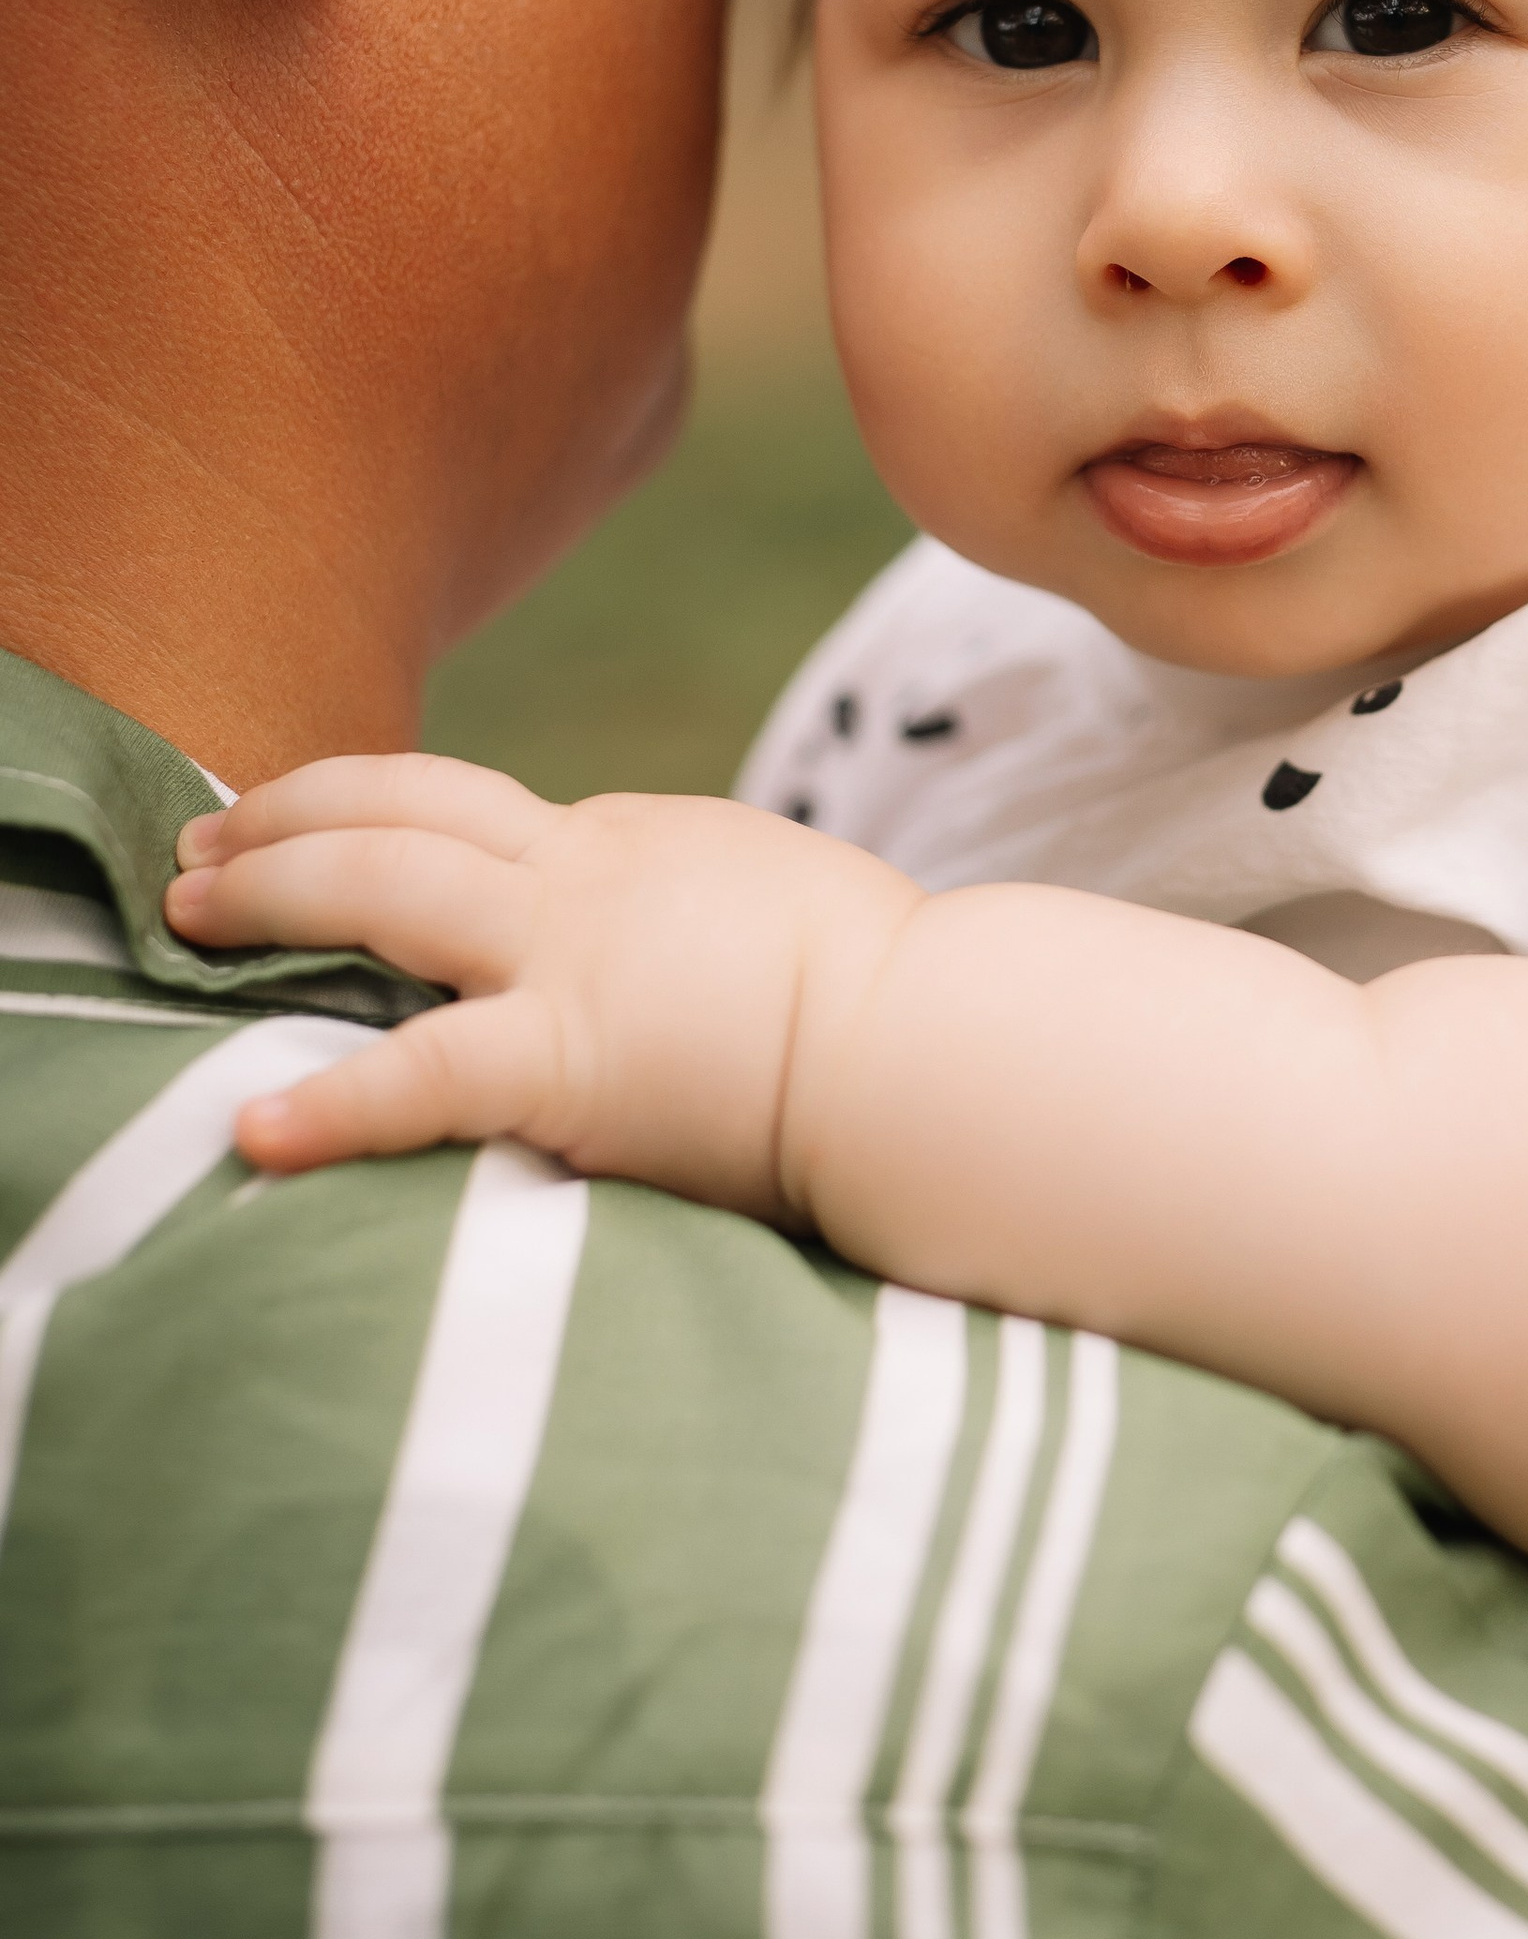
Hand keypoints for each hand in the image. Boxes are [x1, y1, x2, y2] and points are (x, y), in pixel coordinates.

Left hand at [166, 754, 919, 1218]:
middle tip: (200, 849)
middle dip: (283, 821)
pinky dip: (331, 1102)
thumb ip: (686, 904)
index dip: (362, 811)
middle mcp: (580, 875)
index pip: (462, 807)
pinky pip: (422, 1075)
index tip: (300, 833)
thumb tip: (663, 939)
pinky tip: (255, 1131)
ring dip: (270, 892)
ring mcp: (570, 955)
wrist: (931, 1042)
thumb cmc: (883, 992)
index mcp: (623, 843)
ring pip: (382, 883)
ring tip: (185, 915)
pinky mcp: (572, 1058)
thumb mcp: (762, 899)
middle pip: (397, 810)